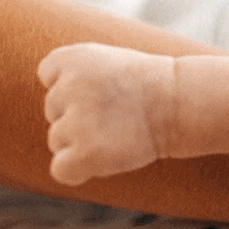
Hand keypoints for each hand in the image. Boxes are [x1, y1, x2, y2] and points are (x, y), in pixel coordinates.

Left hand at [37, 43, 176, 185]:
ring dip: (82, 142)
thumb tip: (50, 103)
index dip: (74, 86)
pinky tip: (103, 158)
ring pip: (57, 140)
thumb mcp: (105, 60)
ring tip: (117, 132)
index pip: (49, 76)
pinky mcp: (85, 152)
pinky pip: (60, 169)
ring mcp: (75, 122)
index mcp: (71, 58)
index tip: (102, 88)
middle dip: (78, 115)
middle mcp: (67, 87)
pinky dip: (77, 170)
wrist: (179, 103)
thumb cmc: (149, 84)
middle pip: (53, 110)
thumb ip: (72, 73)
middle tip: (116, 113)